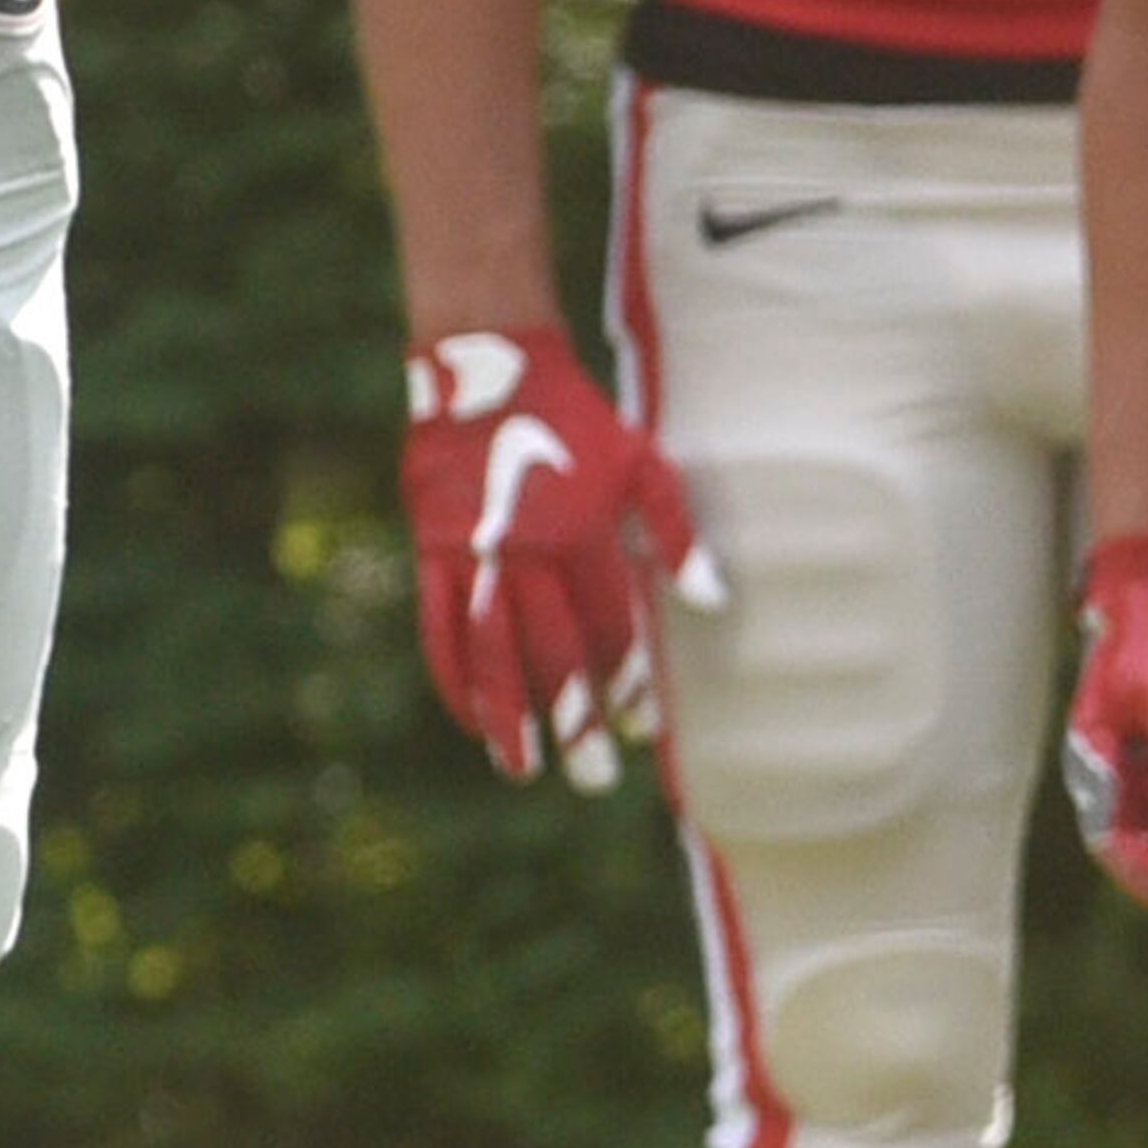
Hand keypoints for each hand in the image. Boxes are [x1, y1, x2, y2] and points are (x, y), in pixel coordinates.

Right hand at [400, 330, 708, 788]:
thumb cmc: (577, 421)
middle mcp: (526, 553)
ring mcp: (472, 556)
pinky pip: (439, 628)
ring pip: (489, 652)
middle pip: (551, 652)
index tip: (644, 729)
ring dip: (507, 716)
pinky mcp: (432, 552)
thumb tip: (715, 605)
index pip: (609, 627)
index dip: (628, 682)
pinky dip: (453, 678)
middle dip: (573, 721)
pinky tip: (472, 719)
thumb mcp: (642, 463)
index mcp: (582, 534)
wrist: (488, 367)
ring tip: (523, 770)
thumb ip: (677, 537)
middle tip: (592, 779)